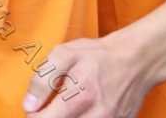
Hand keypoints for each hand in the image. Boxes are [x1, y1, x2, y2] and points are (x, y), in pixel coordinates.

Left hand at [22, 35, 150, 116]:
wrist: (136, 60)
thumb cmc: (97, 56)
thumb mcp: (64, 54)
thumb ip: (43, 79)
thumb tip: (29, 105)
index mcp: (80, 96)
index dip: (35, 116)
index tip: (34, 108)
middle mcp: (98, 114)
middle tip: (48, 108)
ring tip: (66, 107)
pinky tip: (80, 110)